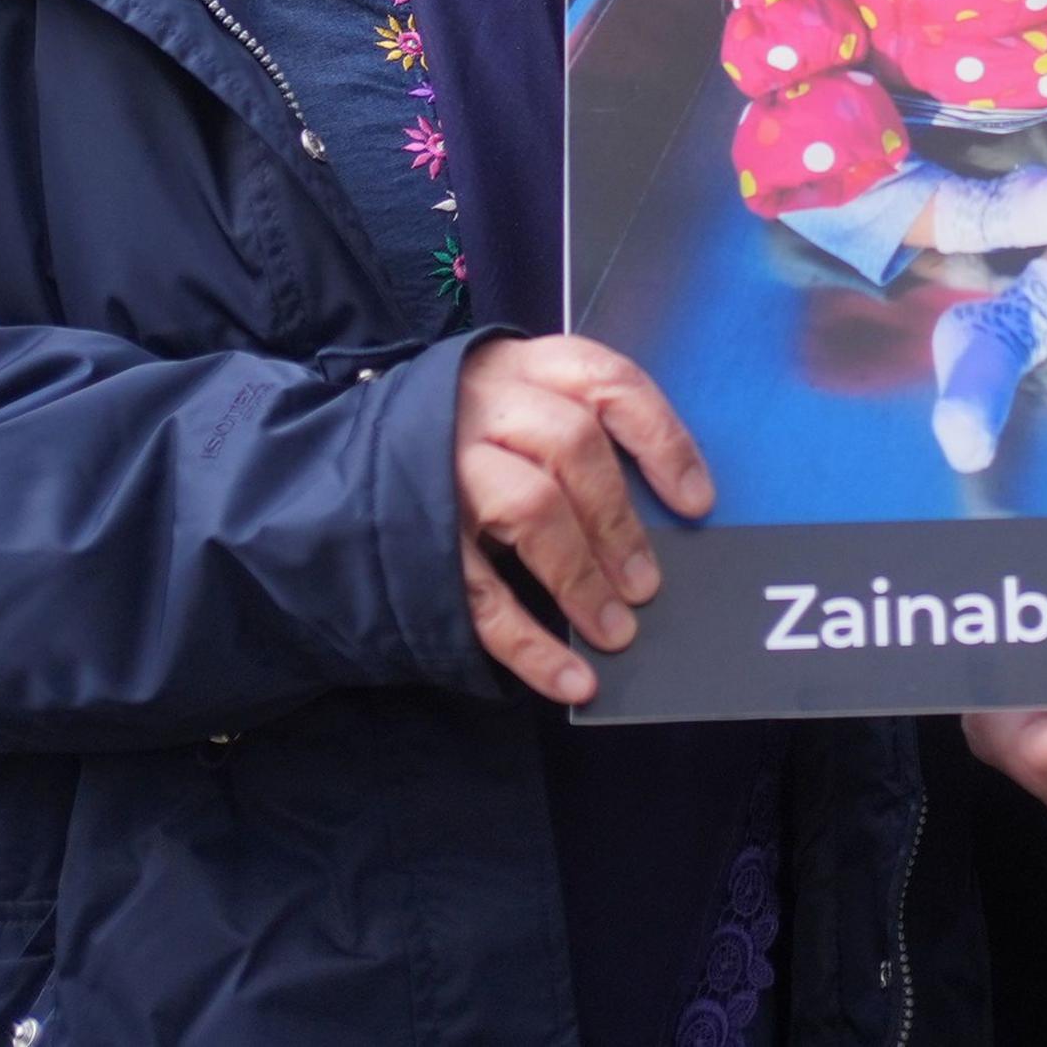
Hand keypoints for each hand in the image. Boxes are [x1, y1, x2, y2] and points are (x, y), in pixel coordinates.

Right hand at [451, 335, 713, 705]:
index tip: (698, 503)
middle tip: (648, 587)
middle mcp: (486, 405)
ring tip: (616, 631)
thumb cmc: (471, 436)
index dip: (662, 440)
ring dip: (581, 576)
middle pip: (572, 445)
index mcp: (527, 367)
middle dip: (618, 523)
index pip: (608, 382)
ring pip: (529, 508)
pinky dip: (529, 644)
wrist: (349, 453)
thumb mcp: (524, 408)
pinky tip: (570, 679)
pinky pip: (478, 592)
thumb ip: (584, 445)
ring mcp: (444, 464)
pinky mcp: (415, 533)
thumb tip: (669, 521)